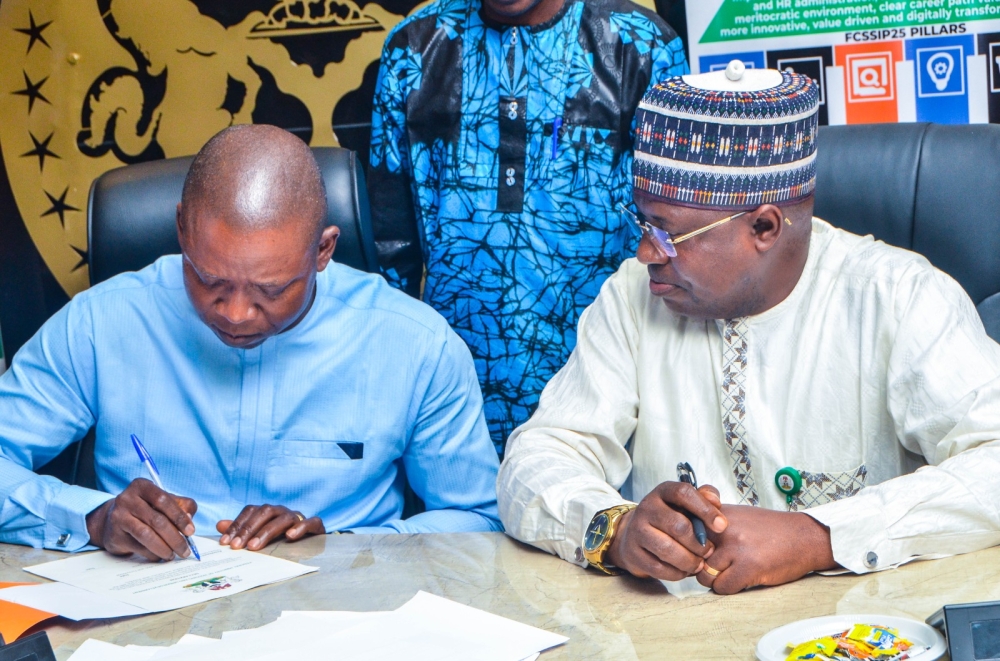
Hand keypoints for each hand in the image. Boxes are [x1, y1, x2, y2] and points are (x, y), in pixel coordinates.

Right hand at [85, 478, 197, 560]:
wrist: (112, 521)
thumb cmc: (145, 509)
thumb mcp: (163, 501)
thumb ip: (181, 505)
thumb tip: (189, 518)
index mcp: (142, 486)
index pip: (163, 500)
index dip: (179, 516)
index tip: (191, 531)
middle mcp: (127, 499)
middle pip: (157, 520)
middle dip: (175, 538)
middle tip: (185, 550)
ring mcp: (119, 517)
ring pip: (146, 535)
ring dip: (164, 548)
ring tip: (173, 555)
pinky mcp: (115, 535)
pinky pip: (138, 546)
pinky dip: (152, 553)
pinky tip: (160, 556)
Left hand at [216, 505, 323, 550]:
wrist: (311, 543)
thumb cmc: (281, 539)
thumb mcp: (259, 535)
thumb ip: (241, 530)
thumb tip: (220, 525)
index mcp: (268, 512)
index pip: (251, 511)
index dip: (237, 525)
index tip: (225, 542)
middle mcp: (282, 511)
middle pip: (265, 512)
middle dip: (248, 529)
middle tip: (236, 547)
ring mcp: (299, 517)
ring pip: (283, 518)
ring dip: (267, 531)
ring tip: (254, 546)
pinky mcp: (315, 526)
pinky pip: (310, 522)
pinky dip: (300, 527)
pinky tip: (290, 536)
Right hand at [604, 481, 728, 580]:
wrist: (634, 534)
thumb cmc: (669, 518)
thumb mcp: (685, 503)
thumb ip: (704, 497)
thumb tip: (716, 503)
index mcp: (663, 492)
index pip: (683, 493)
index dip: (705, 509)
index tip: (722, 526)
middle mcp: (647, 508)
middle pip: (678, 526)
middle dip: (699, 543)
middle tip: (709, 552)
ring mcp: (637, 530)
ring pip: (667, 549)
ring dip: (689, 561)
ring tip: (698, 564)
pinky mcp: (633, 553)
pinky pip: (658, 567)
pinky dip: (676, 573)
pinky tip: (683, 570)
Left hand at [696, 505, 838, 593]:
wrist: (804, 536)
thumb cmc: (771, 528)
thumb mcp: (737, 516)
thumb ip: (712, 524)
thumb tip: (687, 540)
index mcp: (718, 515)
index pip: (684, 531)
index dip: (687, 546)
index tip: (694, 551)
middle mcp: (723, 529)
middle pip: (692, 556)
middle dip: (700, 565)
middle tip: (716, 566)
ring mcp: (736, 548)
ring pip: (705, 574)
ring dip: (715, 579)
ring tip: (731, 572)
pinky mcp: (748, 567)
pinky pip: (722, 587)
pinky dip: (730, 588)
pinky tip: (742, 579)